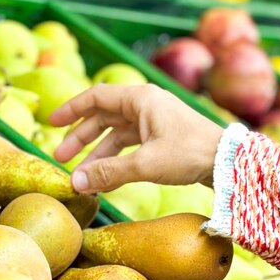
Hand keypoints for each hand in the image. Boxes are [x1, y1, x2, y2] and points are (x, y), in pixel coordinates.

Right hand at [50, 84, 223, 193]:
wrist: (228, 163)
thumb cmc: (190, 154)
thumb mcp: (145, 164)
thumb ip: (108, 172)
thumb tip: (74, 183)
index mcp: (140, 99)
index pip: (96, 97)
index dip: (71, 109)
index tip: (51, 122)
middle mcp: (145, 105)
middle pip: (103, 116)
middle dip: (80, 137)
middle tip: (61, 157)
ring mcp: (154, 120)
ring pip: (116, 133)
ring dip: (97, 153)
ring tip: (81, 175)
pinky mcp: (161, 137)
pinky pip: (130, 144)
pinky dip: (116, 159)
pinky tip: (105, 177)